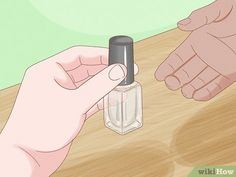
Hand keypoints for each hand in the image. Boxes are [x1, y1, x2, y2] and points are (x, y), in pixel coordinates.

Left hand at [0, 46, 127, 175]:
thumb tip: (119, 71)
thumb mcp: (75, 103)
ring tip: (124, 85)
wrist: (30, 156)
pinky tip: (115, 98)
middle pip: (86, 69)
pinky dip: (102, 98)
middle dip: (105, 70)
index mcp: (48, 70)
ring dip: (105, 85)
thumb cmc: (43, 127)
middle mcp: (55, 80)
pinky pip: (89, 98)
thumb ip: (99, 86)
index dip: (100, 54)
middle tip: (125, 71)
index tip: (119, 57)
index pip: (78, 54)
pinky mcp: (70, 108)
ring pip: (89, 84)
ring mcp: (63, 95)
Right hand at [155, 0, 235, 100]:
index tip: (158, 76)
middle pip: (186, 71)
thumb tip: (181, 24)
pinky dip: (208, 92)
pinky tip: (198, 96)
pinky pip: (217, 85)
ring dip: (191, 88)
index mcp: (200, 39)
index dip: (168, 67)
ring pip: (200, 80)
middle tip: (170, 84)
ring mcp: (218, 64)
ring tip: (184, 93)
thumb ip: (201, 16)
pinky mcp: (231, 73)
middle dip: (176, 79)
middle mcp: (206, 54)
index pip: (179, 57)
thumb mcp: (221, 8)